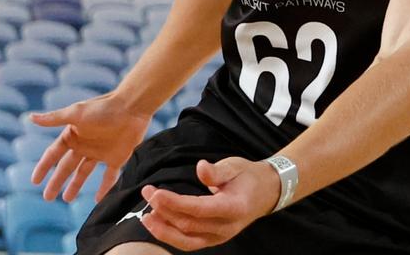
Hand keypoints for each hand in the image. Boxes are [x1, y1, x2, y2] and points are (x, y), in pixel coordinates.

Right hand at [30, 94, 152, 202]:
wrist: (132, 106)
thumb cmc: (103, 108)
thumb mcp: (76, 113)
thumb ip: (54, 118)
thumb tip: (30, 117)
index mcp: (73, 135)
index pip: (53, 154)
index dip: (43, 167)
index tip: (34, 181)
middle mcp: (85, 145)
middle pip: (67, 167)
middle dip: (57, 182)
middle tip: (48, 198)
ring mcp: (100, 152)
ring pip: (84, 173)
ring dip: (75, 186)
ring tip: (67, 199)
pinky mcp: (117, 157)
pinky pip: (109, 177)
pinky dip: (104, 188)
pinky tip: (98, 200)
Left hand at [139, 157, 280, 250]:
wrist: (264, 193)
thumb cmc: (247, 177)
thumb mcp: (235, 166)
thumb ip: (217, 170)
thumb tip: (200, 167)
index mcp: (234, 207)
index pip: (199, 209)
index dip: (175, 203)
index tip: (156, 193)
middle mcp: (226, 227)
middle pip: (189, 225)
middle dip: (164, 210)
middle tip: (147, 192)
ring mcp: (219, 237)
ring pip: (186, 240)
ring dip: (163, 228)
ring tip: (146, 214)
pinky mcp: (212, 240)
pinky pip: (188, 243)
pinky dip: (170, 236)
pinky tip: (157, 224)